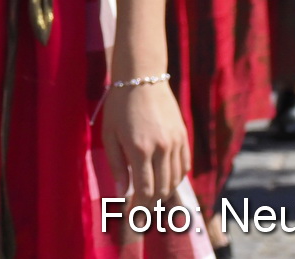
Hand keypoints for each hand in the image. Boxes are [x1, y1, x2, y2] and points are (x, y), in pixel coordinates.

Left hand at [101, 78, 190, 225]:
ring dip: (164, 193)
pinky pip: (184, 166)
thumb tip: (121, 192)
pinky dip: (176, 178)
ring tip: (151, 197)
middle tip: (141, 210)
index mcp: (140, 149)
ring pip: (175, 180)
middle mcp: (161, 148)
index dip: (139, 207)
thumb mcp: (109, 134)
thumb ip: (117, 165)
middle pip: (161, 188)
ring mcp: (175, 142)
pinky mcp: (183, 136)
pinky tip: (166, 180)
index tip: (132, 216)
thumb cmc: (119, 106)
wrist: (142, 77)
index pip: (145, 190)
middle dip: (150, 204)